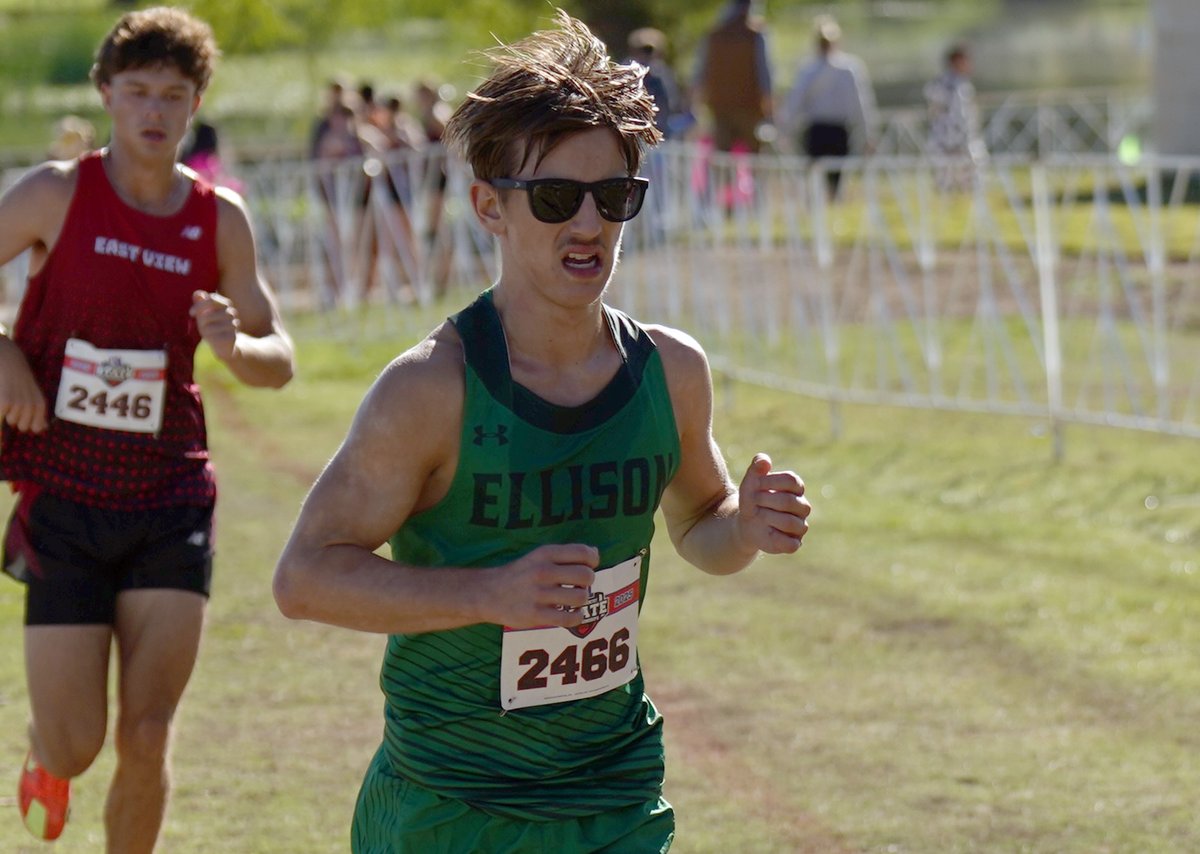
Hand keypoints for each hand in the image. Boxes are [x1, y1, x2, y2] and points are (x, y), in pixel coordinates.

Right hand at [0, 337, 46, 432]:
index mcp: (39, 403)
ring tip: (6, 397)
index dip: (29, 426)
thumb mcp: (32, 393)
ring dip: (7, 413)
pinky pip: (1, 418)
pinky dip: (1, 416)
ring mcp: (18, 404)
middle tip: (12, 402)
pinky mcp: (5, 402)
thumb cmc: (18, 378)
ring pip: (12, 421)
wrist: (8, 358)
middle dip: (16, 419)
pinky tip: (3, 398)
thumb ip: (38, 412)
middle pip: (23, 426)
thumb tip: (43, 429)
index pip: (37, 427)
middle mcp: (31, 404)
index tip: (24, 419)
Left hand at [190, 290, 239, 360]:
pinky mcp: (232, 337)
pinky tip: (213, 339)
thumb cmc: (212, 326)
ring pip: (210, 327)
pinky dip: (211, 338)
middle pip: (208, 314)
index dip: (198, 305)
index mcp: (225, 304)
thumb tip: (197, 293)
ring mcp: (233, 324)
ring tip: (209, 333)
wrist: (224, 344)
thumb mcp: (203, 314)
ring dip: (205, 331)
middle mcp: (231, 313)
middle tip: (201, 325)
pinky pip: (215, 336)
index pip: (210, 299)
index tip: (191, 313)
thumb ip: (200, 303)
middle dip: (201, 320)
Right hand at [479, 544, 598, 629]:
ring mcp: (539, 594)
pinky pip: (569, 619)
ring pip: (580, 598)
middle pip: (586, 575)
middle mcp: (542, 571)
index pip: (583, 553)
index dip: (593, 561)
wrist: (488, 593)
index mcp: (545, 553)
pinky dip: (576, 618)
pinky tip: (572, 614)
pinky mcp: (535, 615)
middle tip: (579, 586)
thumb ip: (566, 554)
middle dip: (588, 582)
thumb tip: (595, 554)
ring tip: (574, 600)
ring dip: (582, 600)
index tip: (588, 566)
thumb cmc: (520, 574)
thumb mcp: (539, 556)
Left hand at [736, 453, 809, 553]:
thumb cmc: (753, 500)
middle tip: (753, 501)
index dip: (770, 481)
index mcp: (796, 488)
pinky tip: (765, 531)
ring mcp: (800, 526)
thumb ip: (756, 468)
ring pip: (790, 522)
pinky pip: (790, 543)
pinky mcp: (794, 543)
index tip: (755, 484)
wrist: (747, 523)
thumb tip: (764, 460)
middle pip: (789, 501)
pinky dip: (774, 537)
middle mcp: (802, 506)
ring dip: (767, 517)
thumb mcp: (750, 482)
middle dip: (765, 500)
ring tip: (758, 515)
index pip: (791, 480)